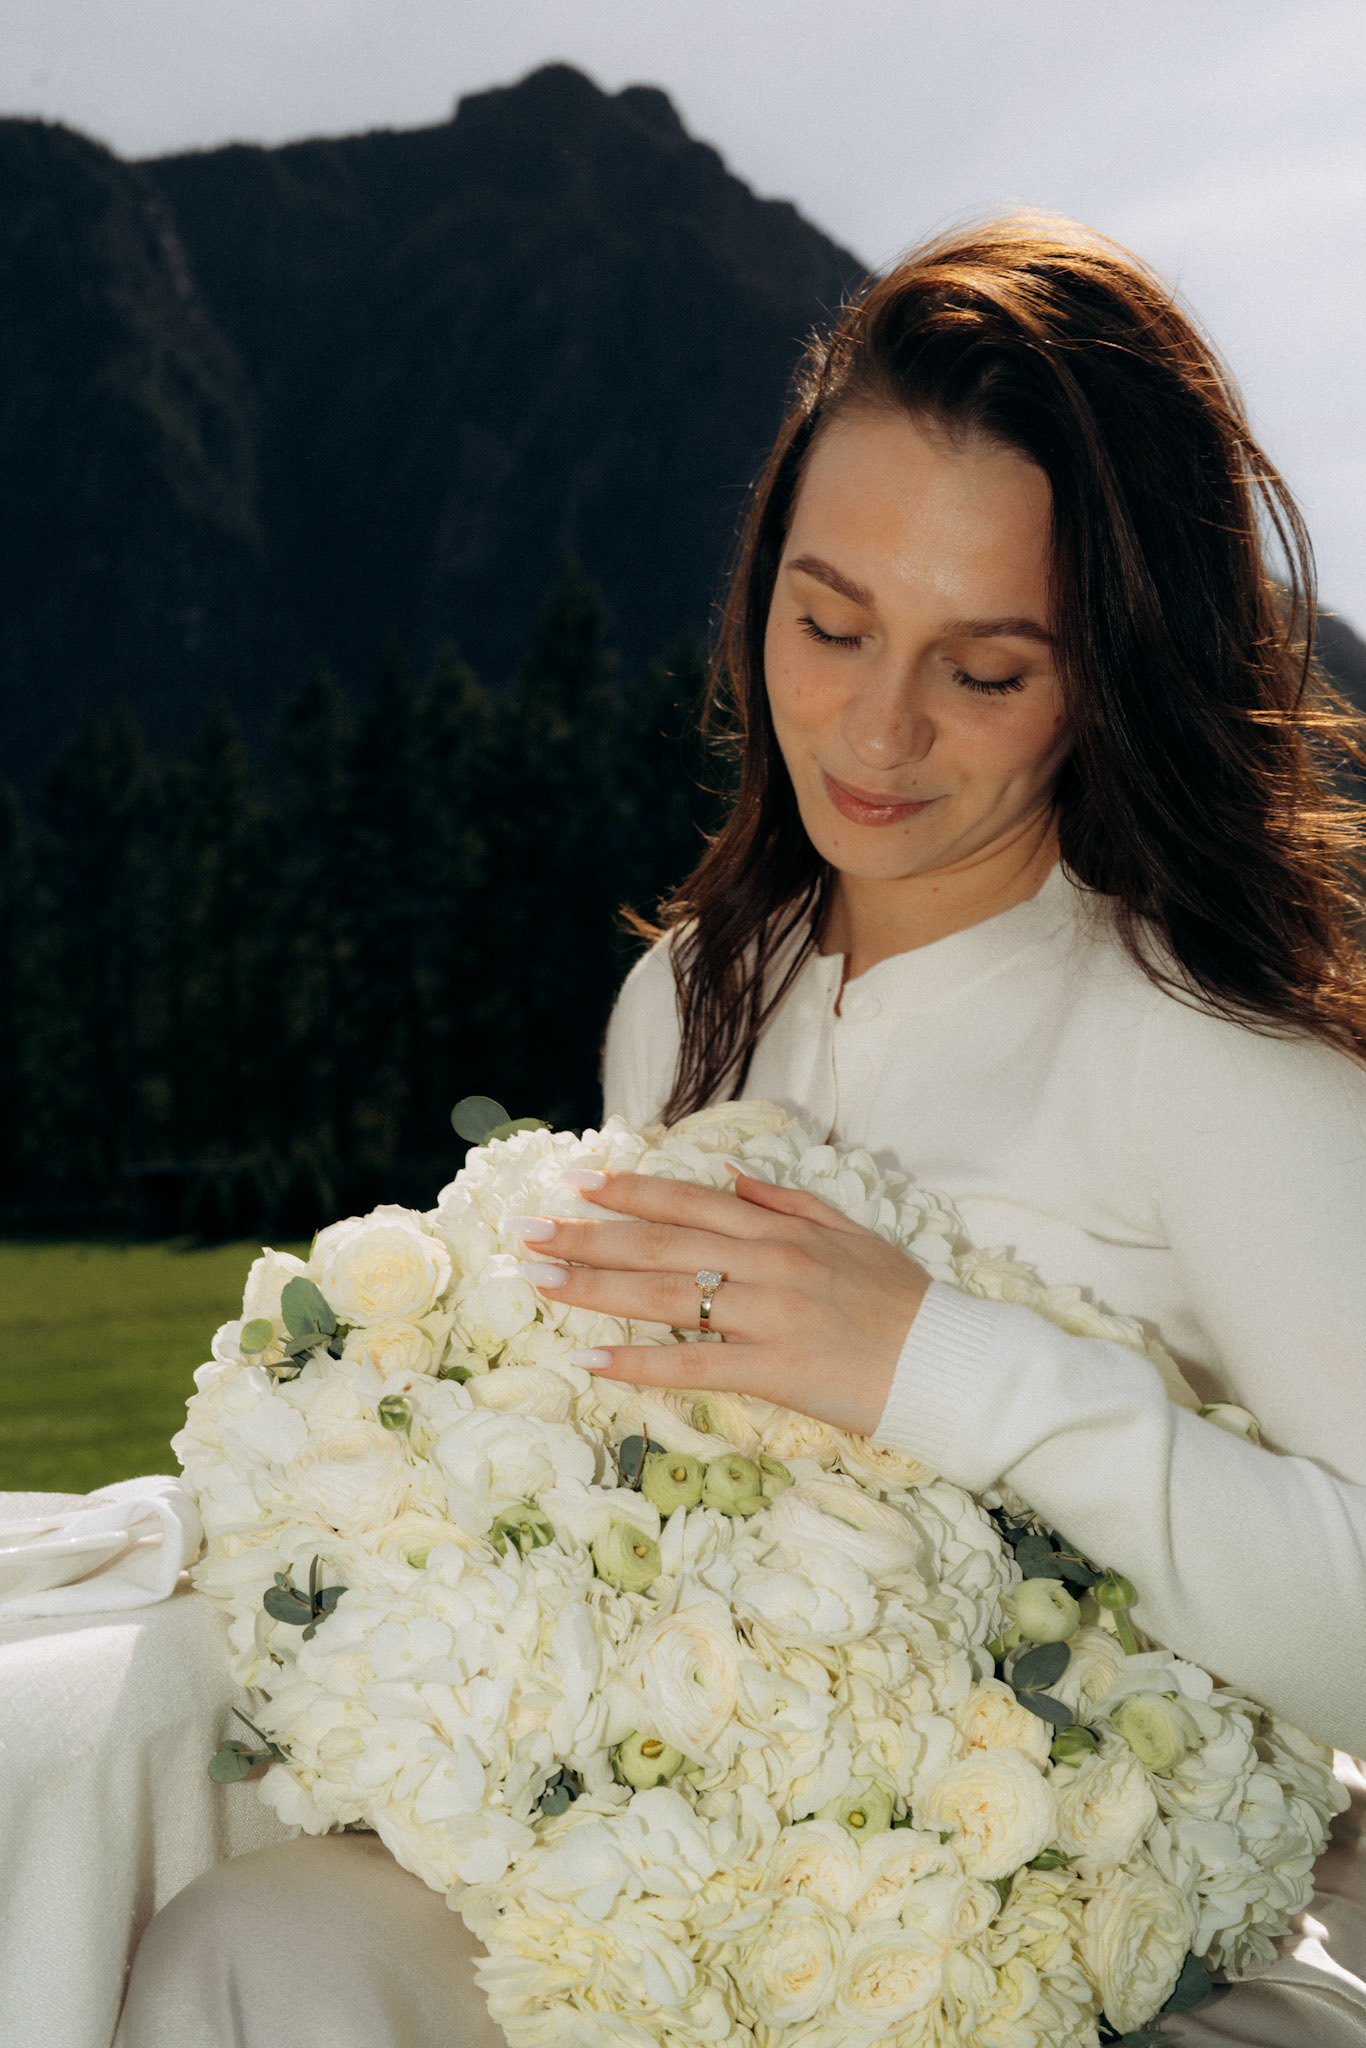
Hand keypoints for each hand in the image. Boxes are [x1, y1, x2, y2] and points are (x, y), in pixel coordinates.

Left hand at [512, 1167, 929, 1437]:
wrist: (949, 1361)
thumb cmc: (900, 1300)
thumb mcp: (848, 1233)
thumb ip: (786, 1201)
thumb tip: (730, 1175)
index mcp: (781, 1229)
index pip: (687, 1203)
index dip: (627, 1192)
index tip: (575, 1184)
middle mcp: (768, 1262)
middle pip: (660, 1246)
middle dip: (587, 1236)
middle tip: (527, 1232)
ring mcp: (769, 1314)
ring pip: (666, 1297)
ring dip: (595, 1288)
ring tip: (540, 1282)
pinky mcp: (775, 1368)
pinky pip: (695, 1364)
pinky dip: (641, 1363)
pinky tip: (593, 1360)